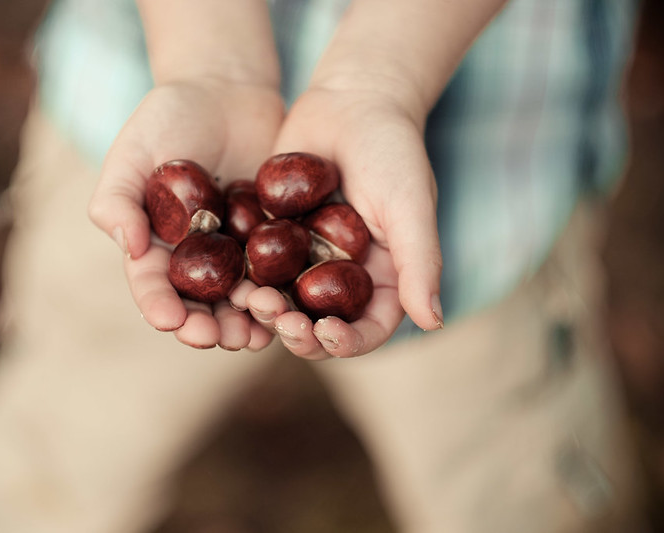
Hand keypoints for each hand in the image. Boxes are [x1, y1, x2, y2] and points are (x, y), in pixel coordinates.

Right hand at [88, 78, 283, 350]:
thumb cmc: (170, 116)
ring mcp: (235, 251)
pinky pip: (276, 274)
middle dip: (206, 325)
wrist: (228, 90)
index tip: (171, 321)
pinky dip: (280, 295)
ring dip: (245, 322)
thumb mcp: (134, 149)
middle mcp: (195, 256)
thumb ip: (117, 197)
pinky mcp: (271, 239)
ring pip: (238, 299)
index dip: (159, 306)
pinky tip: (288, 310)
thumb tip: (126, 247)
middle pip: (198, 303)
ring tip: (255, 335)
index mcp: (155, 243)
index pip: (152, 285)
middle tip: (219, 337)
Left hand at [231, 86, 442, 358]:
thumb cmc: (393, 151)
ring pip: (283, 302)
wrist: (350, 101)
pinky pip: (255, 268)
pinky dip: (243, 278)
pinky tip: (229, 279)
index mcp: (382, 280)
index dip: (348, 342)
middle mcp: (343, 278)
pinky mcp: (273, 238)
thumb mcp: (410, 206)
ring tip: (252, 301)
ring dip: (267, 310)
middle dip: (299, 332)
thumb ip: (420, 263)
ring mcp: (305, 261)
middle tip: (280, 320)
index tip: (327, 333)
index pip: (367, 330)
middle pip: (319, 325)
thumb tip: (434, 323)